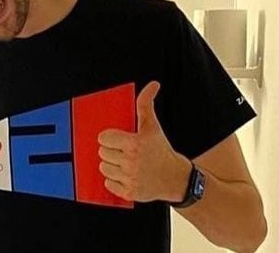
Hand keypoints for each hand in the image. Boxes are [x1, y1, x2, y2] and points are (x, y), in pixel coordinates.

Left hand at [98, 81, 191, 202]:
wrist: (176, 178)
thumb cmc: (162, 150)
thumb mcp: (153, 126)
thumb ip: (146, 104)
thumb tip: (153, 84)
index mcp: (135, 143)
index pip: (104, 138)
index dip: (108, 137)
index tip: (115, 138)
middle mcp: (131, 162)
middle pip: (102, 153)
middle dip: (110, 151)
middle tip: (121, 150)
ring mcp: (130, 178)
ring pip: (104, 168)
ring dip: (110, 165)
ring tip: (122, 162)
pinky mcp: (129, 193)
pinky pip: (109, 184)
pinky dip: (114, 180)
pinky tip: (124, 175)